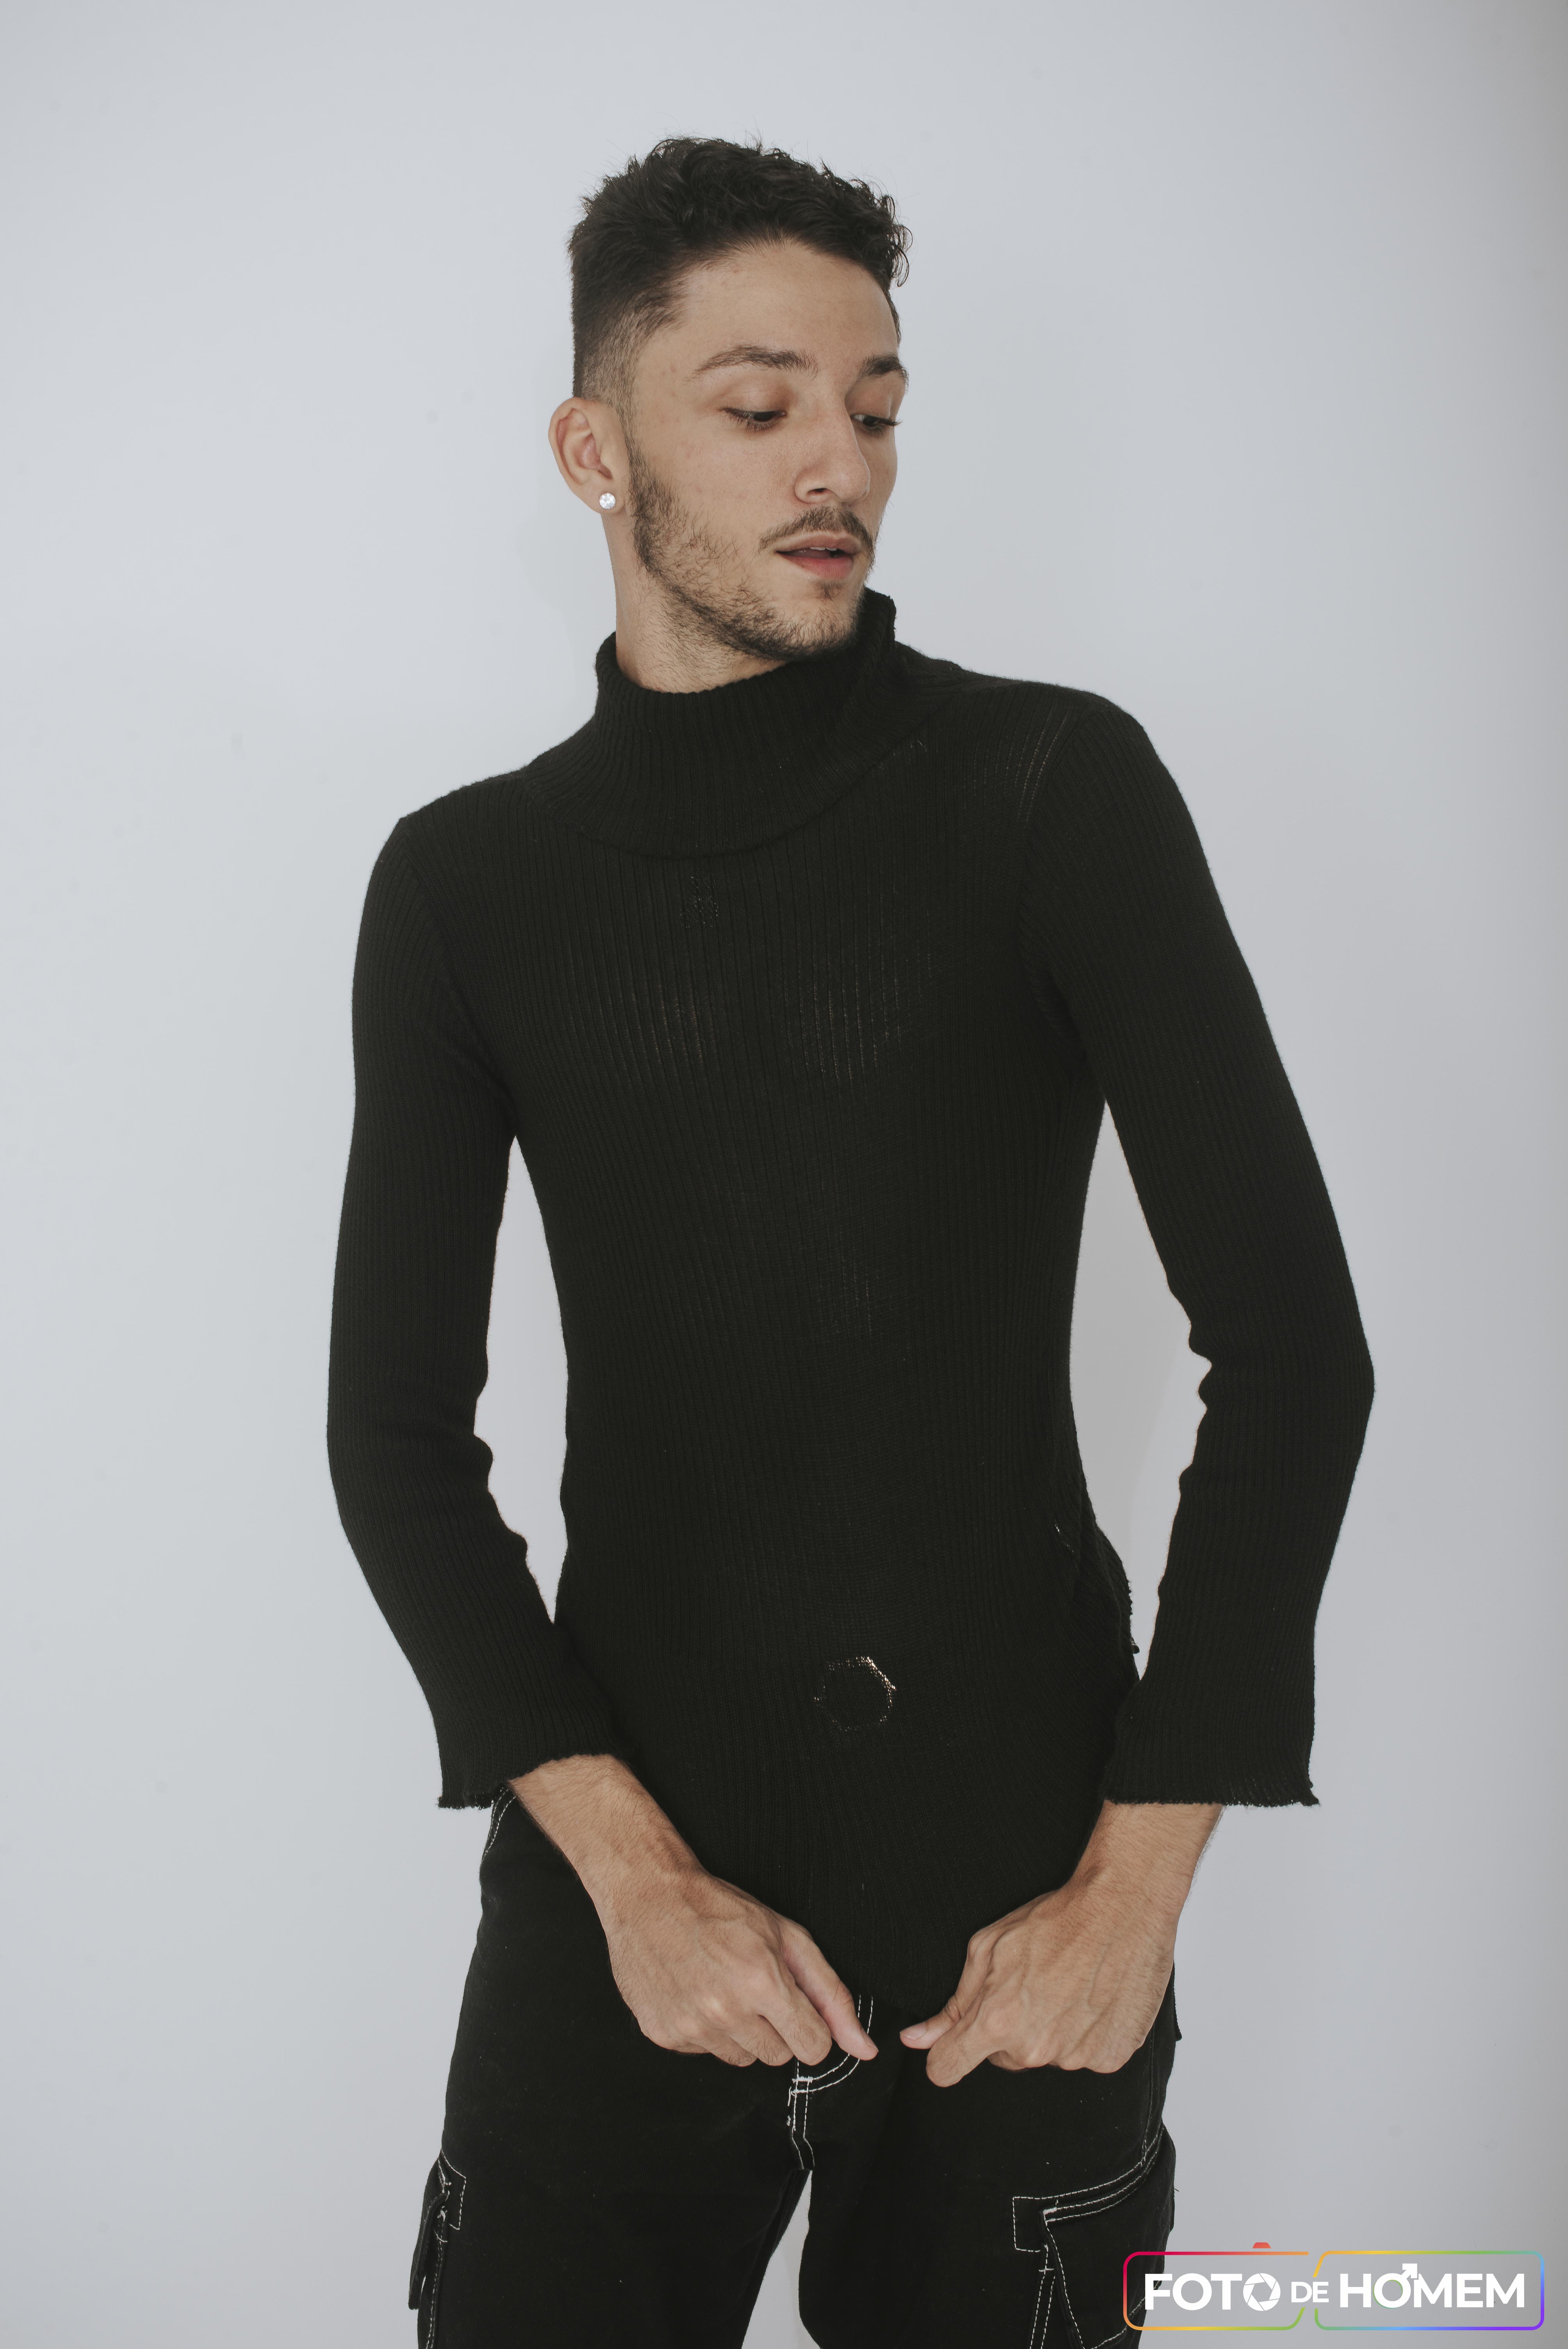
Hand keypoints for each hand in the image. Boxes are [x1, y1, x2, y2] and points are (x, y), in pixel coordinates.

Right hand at [512, 1753, 876, 2071]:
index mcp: (762, 1983)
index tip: (793, 2003)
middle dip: (774, 2026)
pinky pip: (705, 2053)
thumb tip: (864, 2048)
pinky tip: (695, 1992)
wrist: (649, 1896)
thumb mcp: (788, 1936)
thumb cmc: (720, 1909)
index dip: (809, 2025)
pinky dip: (705, 2030)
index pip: (813, 2048)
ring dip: (740, 2031)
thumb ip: (831, 1995)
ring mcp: (691, 2028)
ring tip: (722, 1986)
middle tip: (752, 1985)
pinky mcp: (664, 2036)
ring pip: (742, 2059)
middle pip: (778, 2056)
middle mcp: (725, 2012)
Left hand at [899, 1800, 1220, 2086]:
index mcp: (998, 2022)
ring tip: (1067, 1986)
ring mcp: (1077, 2058)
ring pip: (1044, 2055)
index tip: (953, 2045)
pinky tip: (1092, 1998)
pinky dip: (1084, 2034)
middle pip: (1001, 2058)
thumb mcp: (987, 1947)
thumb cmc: (1054, 1920)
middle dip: (1006, 2029)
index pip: (947, 2069)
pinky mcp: (1111, 2058)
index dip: (945, 2055)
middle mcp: (1035, 2049)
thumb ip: (953, 2004)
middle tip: (1030, 1986)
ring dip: (1048, 2031)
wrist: (1123, 1908)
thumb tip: (915, 2039)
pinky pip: (1083, 2056)